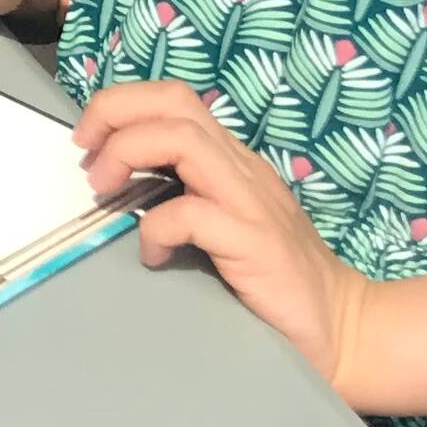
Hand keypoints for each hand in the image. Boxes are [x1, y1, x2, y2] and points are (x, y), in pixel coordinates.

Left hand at [73, 79, 369, 392]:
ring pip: (182, 139)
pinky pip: (192, 214)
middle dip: (115, 112)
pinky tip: (151, 254)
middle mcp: (242, 169)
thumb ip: (181, 198)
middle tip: (84, 153)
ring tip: (105, 190)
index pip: (173, 100)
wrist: (342, 326)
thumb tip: (116, 188)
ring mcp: (252, 202)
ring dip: (128, 153)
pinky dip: (156, 228)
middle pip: (173, 102)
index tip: (87, 142)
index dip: (121, 107)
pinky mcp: (256, 242)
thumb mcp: (222, 224)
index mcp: (230, 161)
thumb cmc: (274, 280)